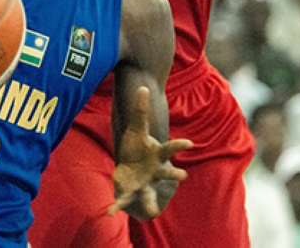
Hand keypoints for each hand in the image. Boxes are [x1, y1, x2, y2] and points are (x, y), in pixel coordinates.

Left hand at [107, 86, 193, 219]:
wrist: (131, 167)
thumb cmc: (137, 146)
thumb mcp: (136, 127)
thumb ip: (139, 110)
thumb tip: (143, 87)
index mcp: (157, 155)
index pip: (170, 148)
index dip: (180, 145)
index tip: (190, 143)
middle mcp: (155, 172)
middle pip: (166, 172)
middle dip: (174, 173)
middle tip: (183, 175)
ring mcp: (144, 184)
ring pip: (149, 193)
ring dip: (151, 202)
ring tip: (154, 211)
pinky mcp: (130, 192)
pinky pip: (124, 200)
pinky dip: (116, 206)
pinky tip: (108, 213)